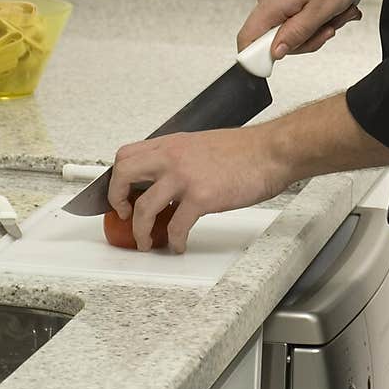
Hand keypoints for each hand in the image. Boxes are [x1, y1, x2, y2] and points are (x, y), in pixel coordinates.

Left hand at [107, 124, 287, 252]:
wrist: (272, 151)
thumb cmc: (246, 150)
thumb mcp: (202, 144)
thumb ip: (181, 158)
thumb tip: (167, 179)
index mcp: (172, 144)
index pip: (127, 155)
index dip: (116, 177)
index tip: (120, 193)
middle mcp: (173, 157)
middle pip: (123, 174)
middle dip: (116, 199)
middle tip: (124, 215)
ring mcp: (185, 178)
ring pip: (143, 207)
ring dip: (140, 231)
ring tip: (147, 241)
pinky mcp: (201, 198)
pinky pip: (176, 227)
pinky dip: (174, 242)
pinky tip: (179, 245)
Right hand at [237, 0, 374, 59]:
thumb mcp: (322, 10)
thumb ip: (296, 34)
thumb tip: (274, 53)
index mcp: (271, 0)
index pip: (247, 39)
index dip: (260, 58)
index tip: (286, 57)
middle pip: (275, 38)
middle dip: (308, 37)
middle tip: (331, 25)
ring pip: (293, 26)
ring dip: (320, 25)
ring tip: (339, 10)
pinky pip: (299, 14)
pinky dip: (319, 14)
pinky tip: (335, 5)